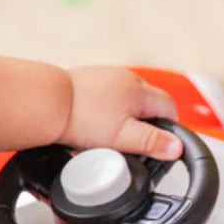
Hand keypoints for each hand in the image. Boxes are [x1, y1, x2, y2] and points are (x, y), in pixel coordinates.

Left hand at [61, 67, 181, 160]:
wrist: (47, 103)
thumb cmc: (82, 119)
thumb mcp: (123, 138)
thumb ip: (152, 142)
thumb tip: (176, 147)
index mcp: (140, 90)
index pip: (169, 108)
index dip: (169, 129)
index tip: (159, 144)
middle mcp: (126, 78)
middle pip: (148, 104)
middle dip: (144, 125)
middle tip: (130, 144)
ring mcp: (106, 76)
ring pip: (126, 101)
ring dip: (123, 118)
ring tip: (107, 136)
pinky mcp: (88, 80)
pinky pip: (106, 98)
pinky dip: (104, 112)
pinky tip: (91, 125)